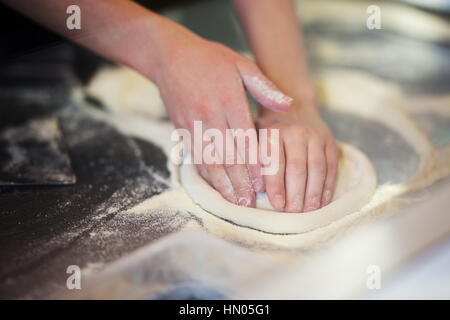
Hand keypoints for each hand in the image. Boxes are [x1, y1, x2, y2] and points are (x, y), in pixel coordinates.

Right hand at [152, 24, 292, 206]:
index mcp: (228, 100)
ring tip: (235, 202)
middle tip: (250, 203)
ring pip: (209, 160)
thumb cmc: (210, 60)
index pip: (244, 139)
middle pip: (227, 155)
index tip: (263, 184)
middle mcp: (210, 116)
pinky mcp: (182, 130)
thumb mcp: (241, 64)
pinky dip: (206, 174)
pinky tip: (216, 187)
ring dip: (222, 184)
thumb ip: (265, 87)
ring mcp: (193, 124)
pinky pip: (194, 156)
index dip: (253, 164)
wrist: (170, 56)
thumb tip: (288, 105)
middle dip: (239, 182)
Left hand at [256, 105, 338, 211]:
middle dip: (296, 193)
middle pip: (297, 167)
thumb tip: (250, 190)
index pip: (275, 160)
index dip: (276, 184)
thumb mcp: (254, 137)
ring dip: (313, 193)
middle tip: (293, 214)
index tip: (277, 204)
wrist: (295, 106)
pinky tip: (322, 202)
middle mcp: (296, 132)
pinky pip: (331, 167)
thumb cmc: (268, 130)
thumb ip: (251, 159)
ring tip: (308, 212)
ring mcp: (316, 137)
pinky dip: (328, 187)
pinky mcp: (330, 142)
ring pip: (317, 168)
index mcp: (273, 132)